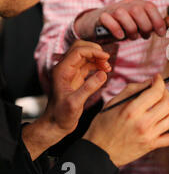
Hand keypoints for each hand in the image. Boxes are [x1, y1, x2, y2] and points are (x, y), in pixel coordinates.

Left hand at [23, 40, 110, 159]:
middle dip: (95, 51)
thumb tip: (103, 74)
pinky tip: (104, 71)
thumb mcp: (75, 103)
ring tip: (108, 67)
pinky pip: (87, 65)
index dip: (94, 52)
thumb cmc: (61, 115)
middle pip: (80, 48)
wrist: (55, 125)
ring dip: (97, 58)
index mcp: (61, 71)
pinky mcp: (76, 78)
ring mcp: (70, 73)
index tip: (106, 57)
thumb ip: (89, 88)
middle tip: (107, 60)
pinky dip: (97, 65)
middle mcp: (65, 69)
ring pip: (85, 56)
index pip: (78, 51)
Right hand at [74, 0, 166, 41]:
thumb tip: (167, 31)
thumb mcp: (138, 23)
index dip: (158, 20)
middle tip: (144, 36)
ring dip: (130, 30)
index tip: (161, 33)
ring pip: (123, 14)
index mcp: (136, 3)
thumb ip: (151, 25)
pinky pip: (108, 20)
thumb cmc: (123, 25)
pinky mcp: (101, 17)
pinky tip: (120, 36)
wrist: (98, 23)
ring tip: (132, 37)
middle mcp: (125, 4)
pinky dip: (116, 29)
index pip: (149, 6)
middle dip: (144, 26)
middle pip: (137, 10)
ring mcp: (112, 9)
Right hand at [83, 75, 168, 166]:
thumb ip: (132, 90)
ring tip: (163, 104)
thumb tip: (150, 82)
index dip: (159, 81)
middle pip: (167, 103)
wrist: (99, 152)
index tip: (157, 78)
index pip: (156, 91)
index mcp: (131, 111)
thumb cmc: (102, 125)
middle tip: (159, 90)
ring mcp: (149, 136)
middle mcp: (143, 123)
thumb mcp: (112, 103)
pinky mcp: (152, 145)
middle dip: (165, 92)